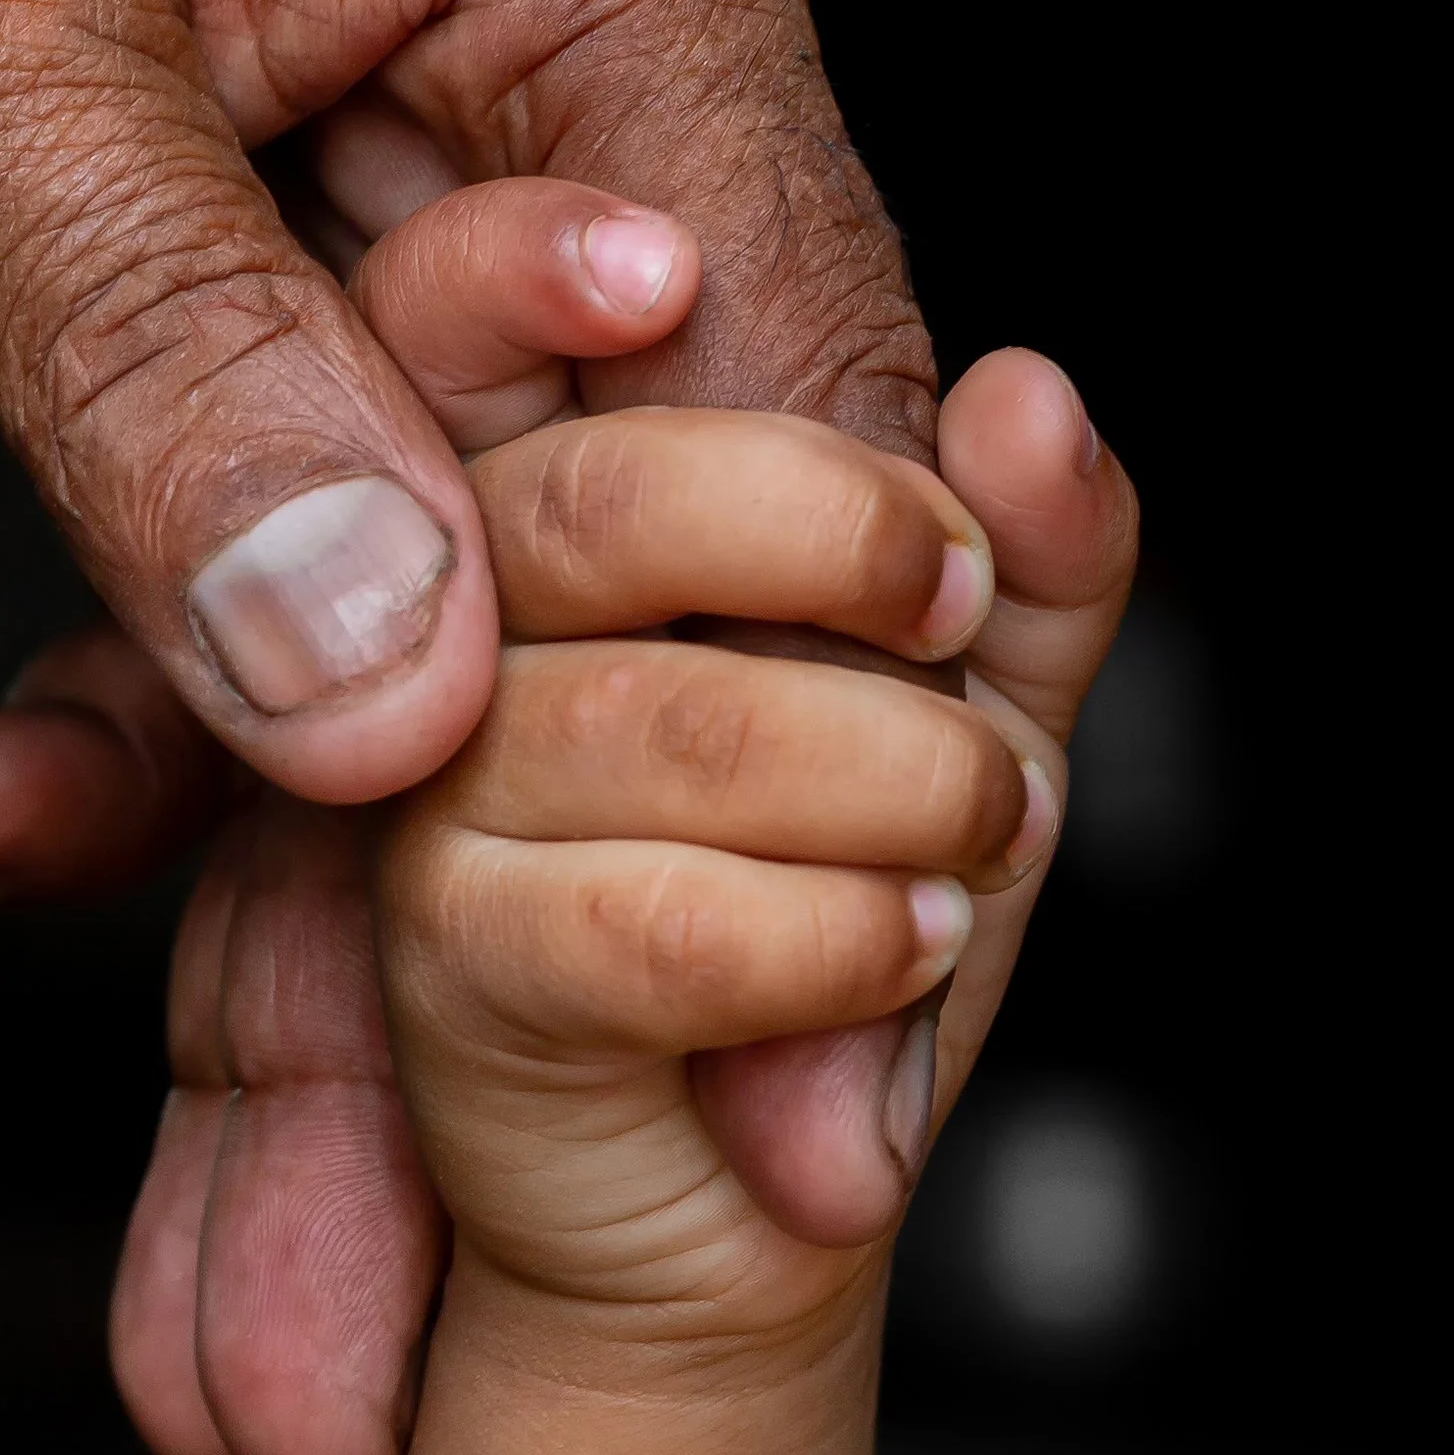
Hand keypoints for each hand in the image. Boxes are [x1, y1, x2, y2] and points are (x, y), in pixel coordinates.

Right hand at [378, 355, 1136, 1345]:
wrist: (780, 1193)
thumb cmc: (846, 920)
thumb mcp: (973, 708)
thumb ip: (1021, 554)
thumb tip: (1029, 396)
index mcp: (540, 504)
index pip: (454, 306)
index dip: (526, 261)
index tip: (684, 275)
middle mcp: (443, 629)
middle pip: (591, 500)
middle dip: (835, 538)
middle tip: (959, 617)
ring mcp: (424, 799)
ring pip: (663, 724)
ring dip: (897, 784)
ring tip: (977, 837)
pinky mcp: (449, 966)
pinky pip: (656, 920)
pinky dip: (838, 940)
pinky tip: (902, 950)